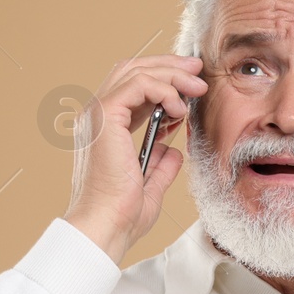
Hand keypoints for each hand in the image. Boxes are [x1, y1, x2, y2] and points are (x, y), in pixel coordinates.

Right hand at [63, 54, 206, 263]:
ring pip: (136, 71)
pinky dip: (164, 89)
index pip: (131, 88)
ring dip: (172, 75)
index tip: (190, 85)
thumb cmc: (122, 216)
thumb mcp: (150, 186)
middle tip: (197, 70)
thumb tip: (173, 151)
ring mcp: (97, 114)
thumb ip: (161, 166)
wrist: (106, 227)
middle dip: (168, 66)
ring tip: (197, 88)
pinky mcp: (105, 116)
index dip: (162, 80)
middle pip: (132, 70)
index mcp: (103, 130)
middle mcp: (96, 117)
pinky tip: (179, 109)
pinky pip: (138, 84)